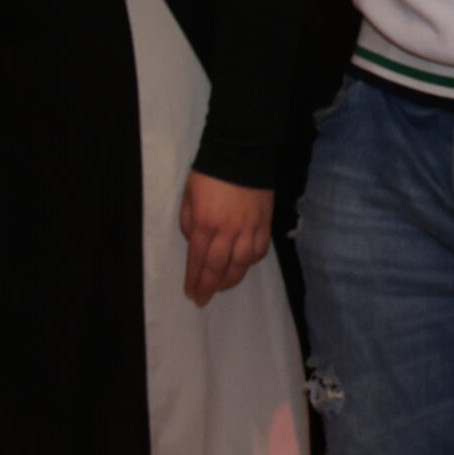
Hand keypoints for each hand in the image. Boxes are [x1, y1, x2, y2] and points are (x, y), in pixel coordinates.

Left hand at [179, 170, 272, 305]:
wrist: (240, 155)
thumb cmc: (208, 175)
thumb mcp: (188, 196)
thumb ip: (189, 222)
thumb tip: (196, 243)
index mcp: (205, 224)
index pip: (199, 259)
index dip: (195, 279)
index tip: (191, 293)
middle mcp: (228, 232)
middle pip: (219, 268)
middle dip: (210, 286)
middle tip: (203, 299)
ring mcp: (249, 230)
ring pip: (241, 264)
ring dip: (230, 280)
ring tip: (221, 287)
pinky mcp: (265, 226)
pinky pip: (259, 252)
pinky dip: (250, 263)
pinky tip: (242, 266)